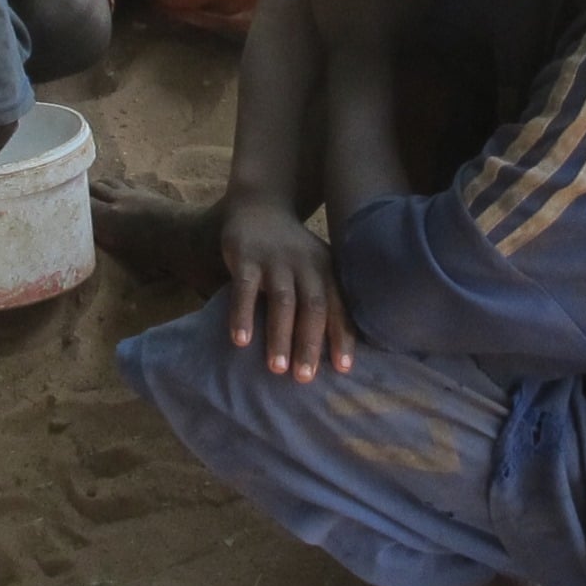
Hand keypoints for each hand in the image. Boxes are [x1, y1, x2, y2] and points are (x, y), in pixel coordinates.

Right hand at [220, 199, 352, 381]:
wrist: (259, 207)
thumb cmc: (292, 252)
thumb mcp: (315, 267)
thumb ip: (324, 299)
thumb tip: (337, 352)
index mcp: (326, 269)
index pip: (338, 306)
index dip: (342, 337)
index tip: (344, 369)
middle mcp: (305, 264)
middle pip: (312, 306)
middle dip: (310, 344)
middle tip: (305, 378)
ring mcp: (275, 260)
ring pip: (283, 300)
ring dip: (280, 336)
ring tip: (277, 369)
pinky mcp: (246, 257)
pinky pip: (245, 289)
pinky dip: (243, 315)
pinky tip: (241, 341)